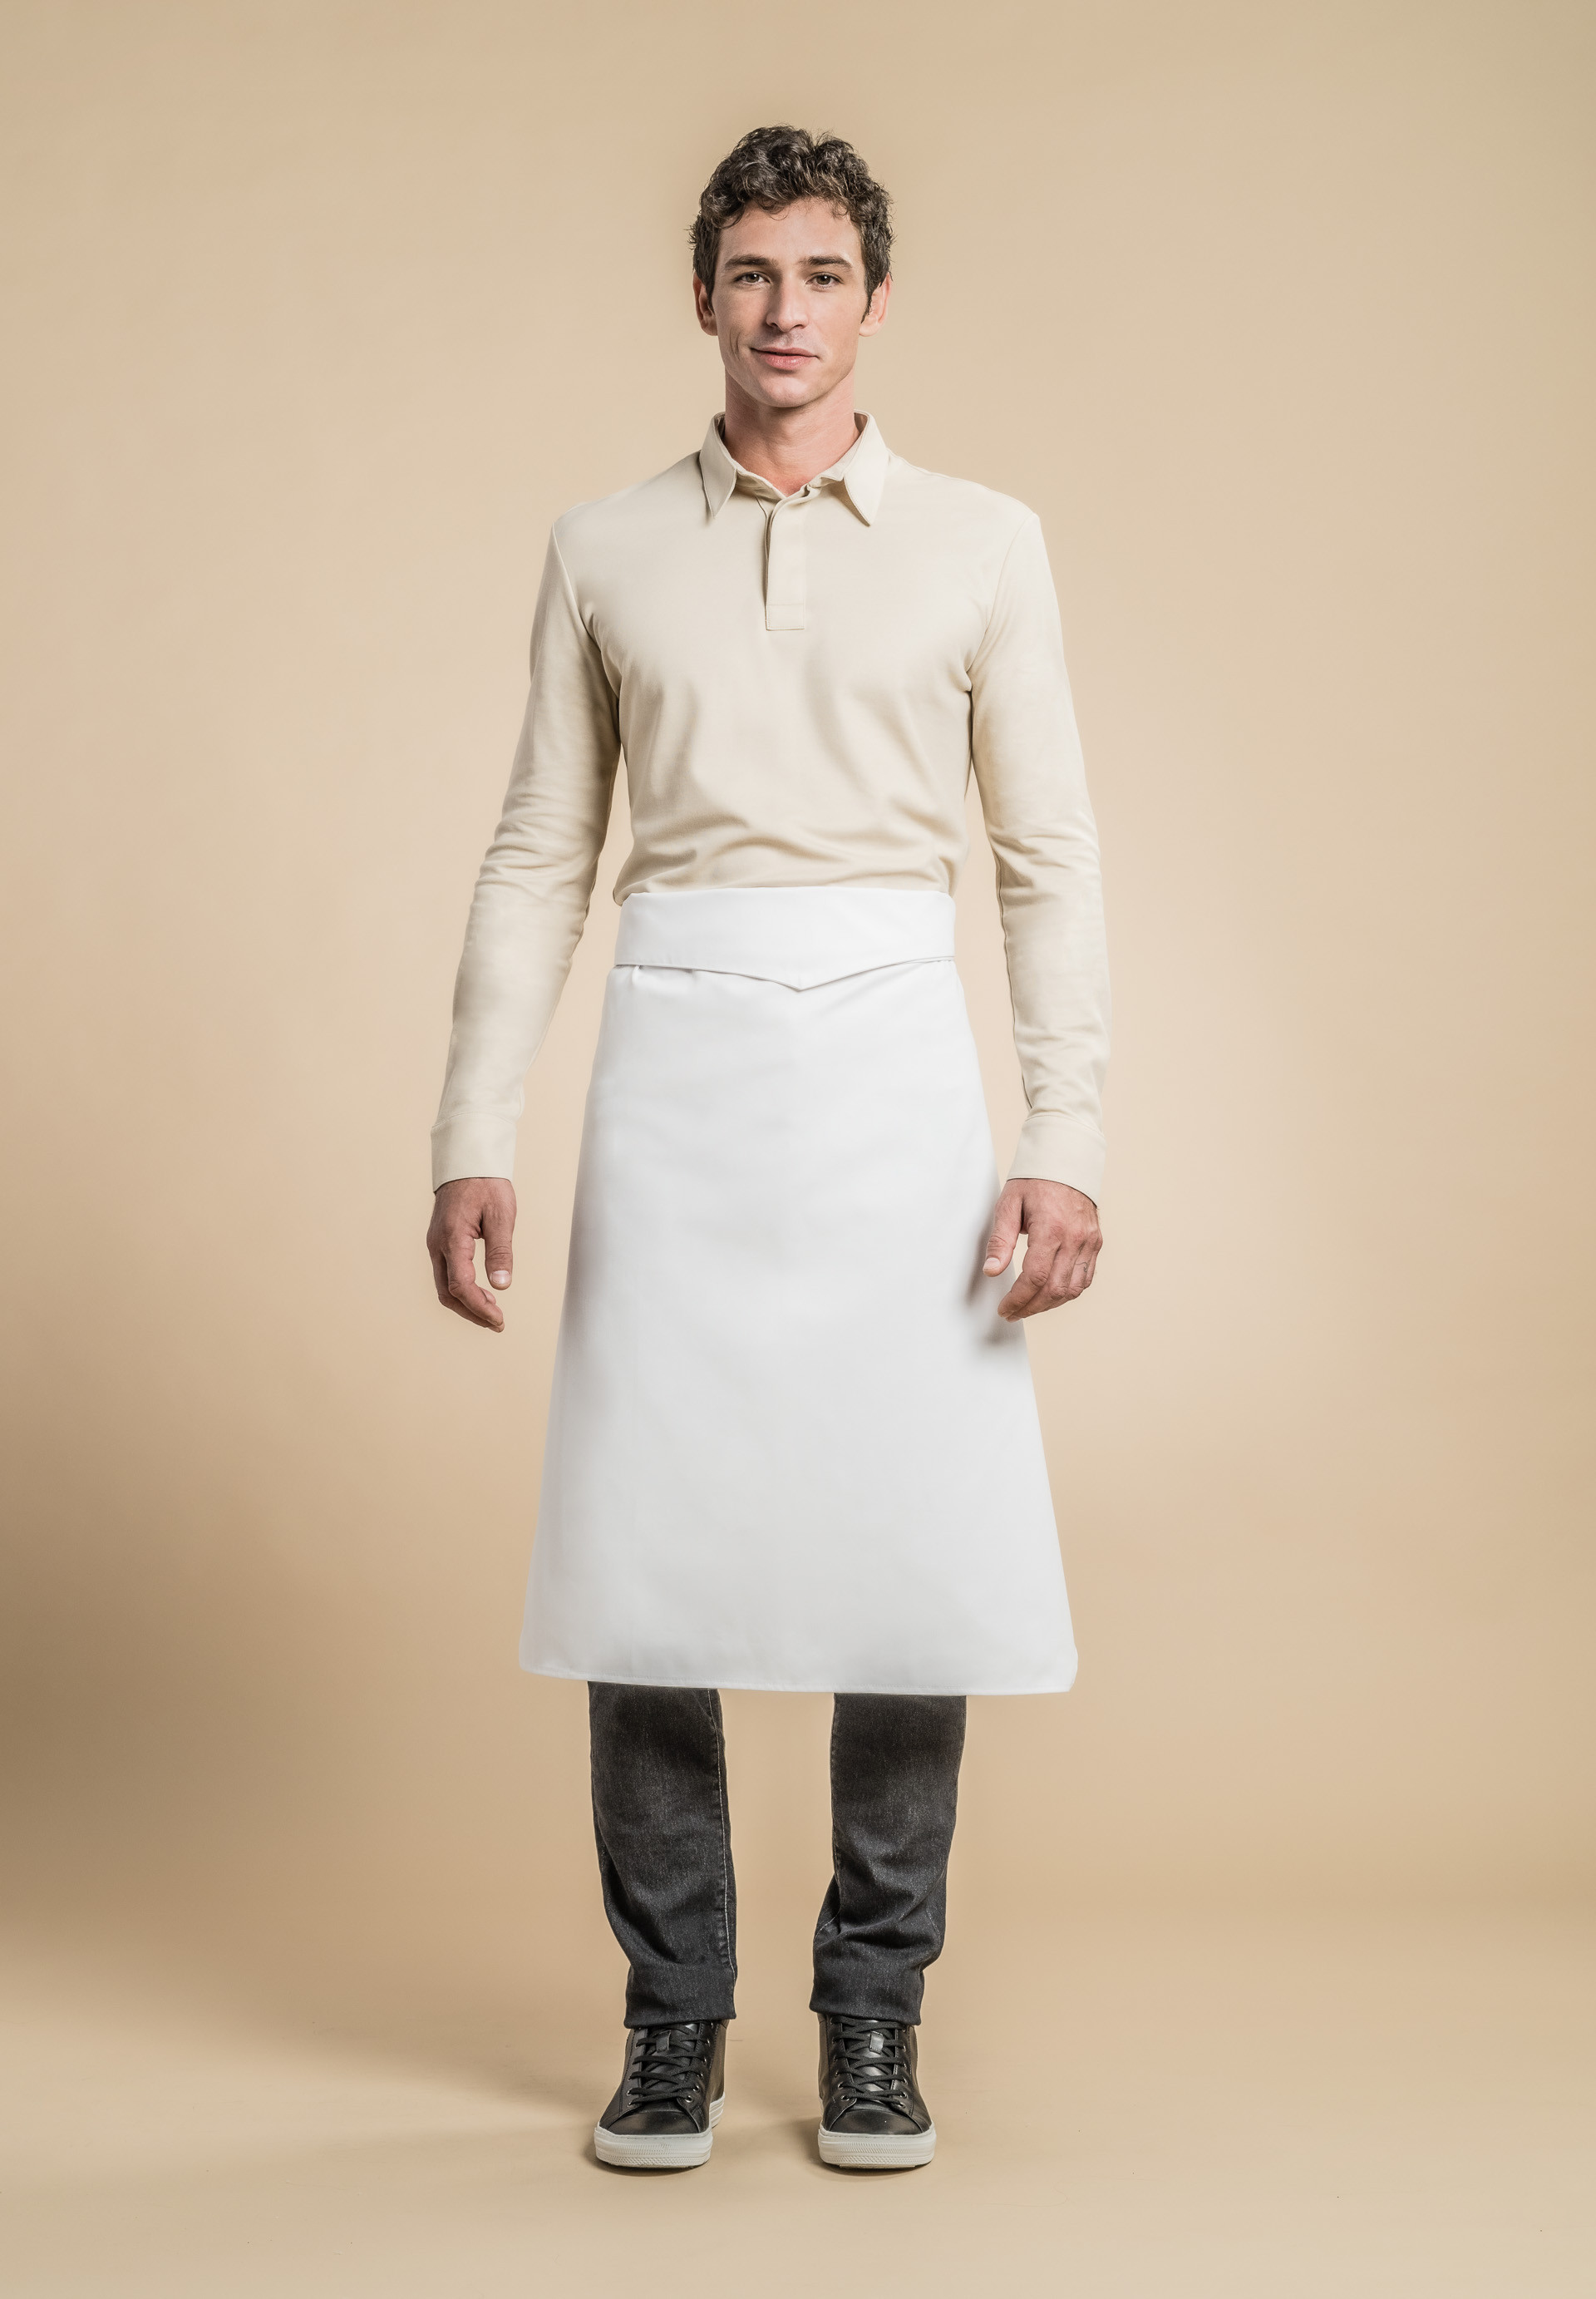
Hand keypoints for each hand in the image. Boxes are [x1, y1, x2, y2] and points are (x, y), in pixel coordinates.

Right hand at [427, 1177, 516, 1330]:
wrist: (466, 1161)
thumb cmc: (486, 1183)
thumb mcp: (500, 1215)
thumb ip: (500, 1251)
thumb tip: (502, 1285)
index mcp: (452, 1238)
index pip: (461, 1286)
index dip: (479, 1308)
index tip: (499, 1320)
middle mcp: (438, 1244)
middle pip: (448, 1293)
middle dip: (472, 1312)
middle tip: (497, 1323)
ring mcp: (436, 1244)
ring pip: (444, 1286)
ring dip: (466, 1303)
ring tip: (492, 1312)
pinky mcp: (440, 1242)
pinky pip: (446, 1274)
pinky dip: (462, 1289)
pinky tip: (482, 1292)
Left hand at [983, 1178, 1101, 1320]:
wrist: (1066, 1160)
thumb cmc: (1035, 1180)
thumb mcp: (1008, 1205)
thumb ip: (1000, 1241)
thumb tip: (991, 1271)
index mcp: (1051, 1228)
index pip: (1034, 1278)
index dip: (1017, 1299)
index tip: (1004, 1308)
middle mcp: (1074, 1238)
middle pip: (1054, 1289)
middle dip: (1031, 1307)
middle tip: (1012, 1312)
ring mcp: (1089, 1241)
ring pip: (1073, 1289)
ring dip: (1050, 1304)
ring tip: (1029, 1306)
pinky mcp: (1095, 1242)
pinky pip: (1086, 1278)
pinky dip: (1068, 1292)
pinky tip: (1051, 1294)